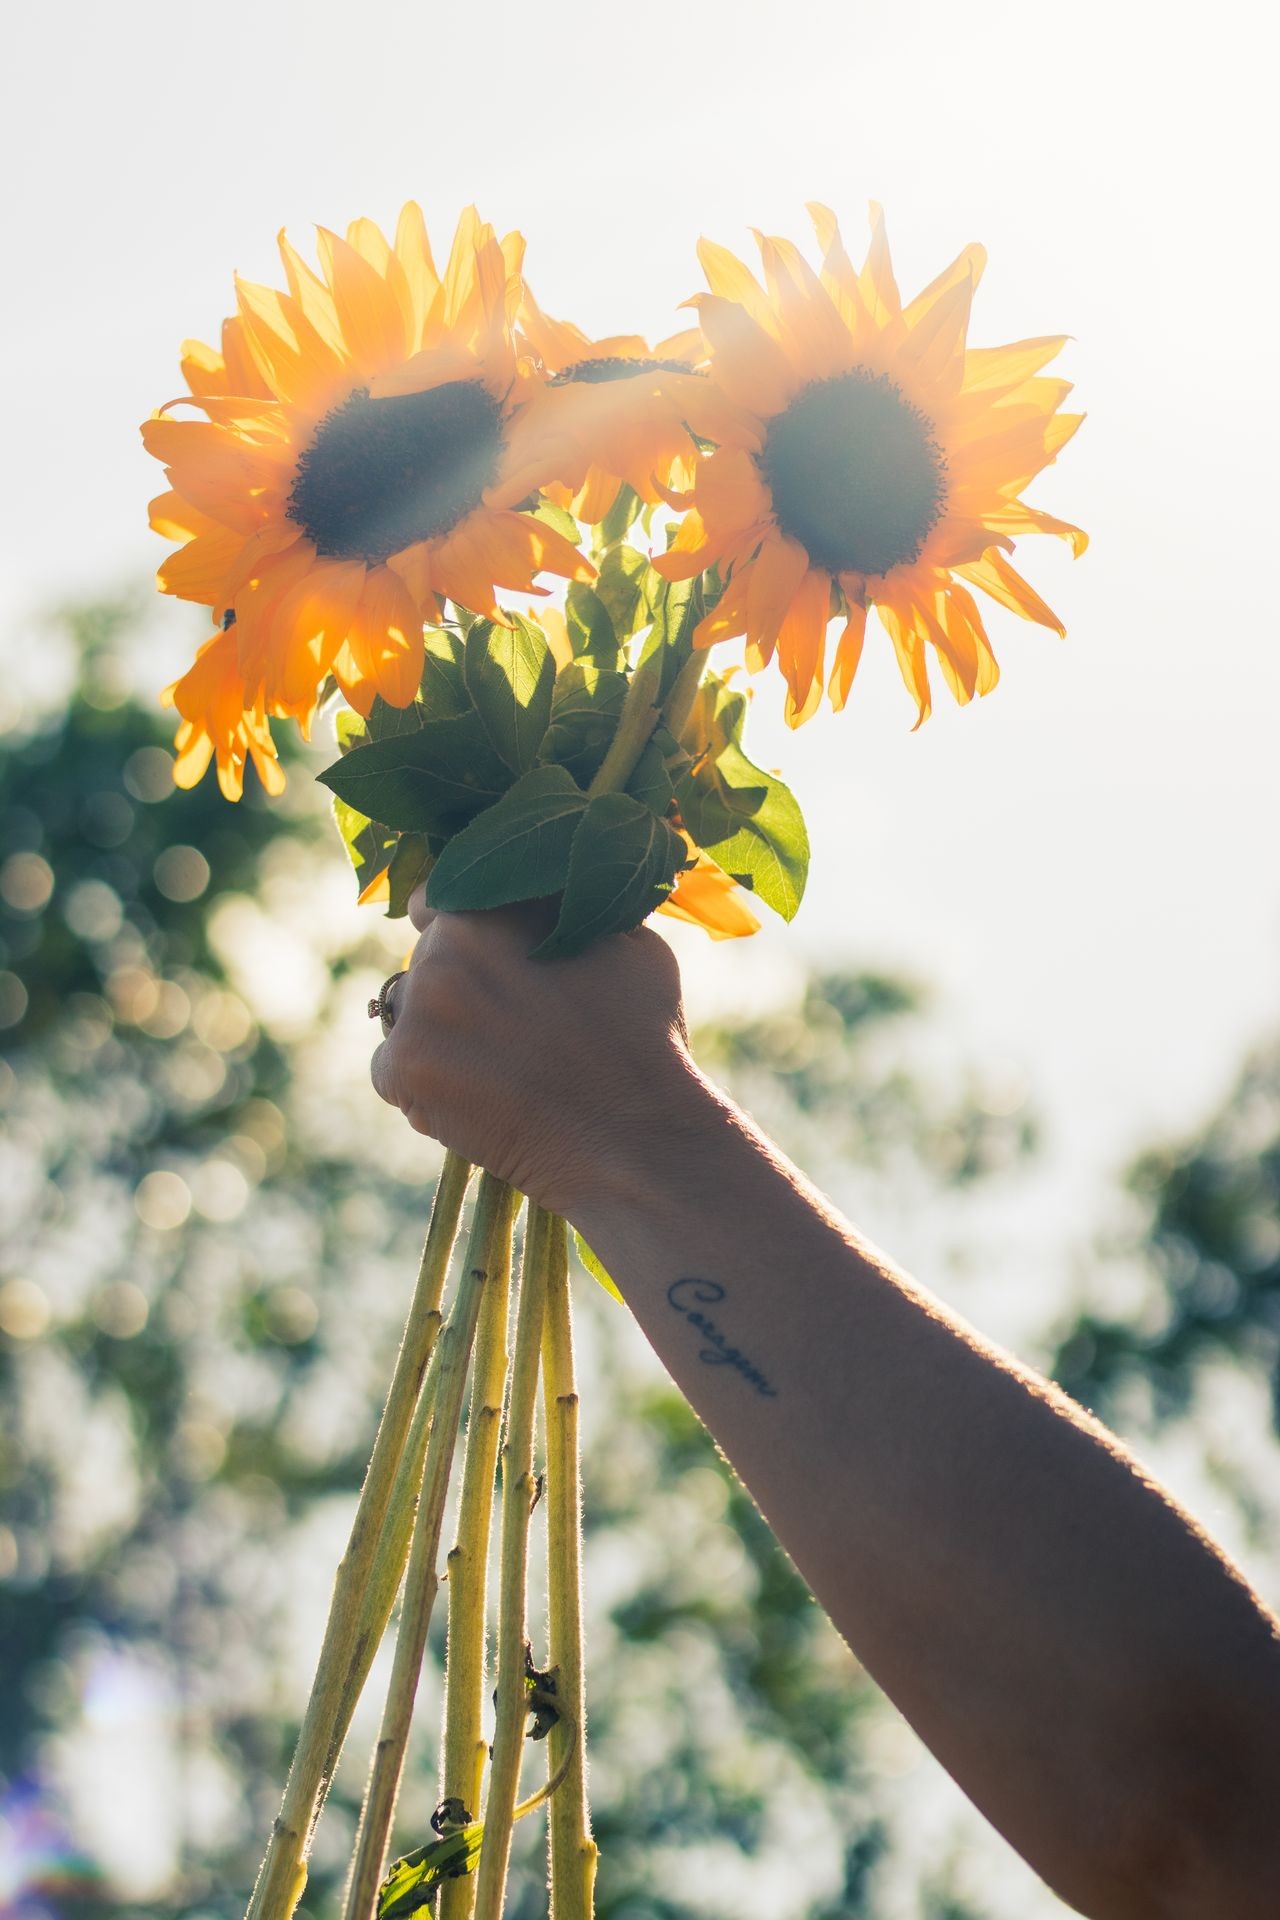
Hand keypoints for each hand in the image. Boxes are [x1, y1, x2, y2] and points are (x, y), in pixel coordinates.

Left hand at [370, 887, 695, 1216]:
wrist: (633, 1137)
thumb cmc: (644, 1040)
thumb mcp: (627, 941)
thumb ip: (565, 909)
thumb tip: (541, 898)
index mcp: (494, 904)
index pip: (434, 900)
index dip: (454, 930)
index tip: (475, 962)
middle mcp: (446, 946)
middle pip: (422, 963)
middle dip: (454, 991)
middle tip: (504, 1032)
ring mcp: (420, 1008)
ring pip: (404, 1017)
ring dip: (436, 1039)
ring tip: (497, 1072)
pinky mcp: (405, 1069)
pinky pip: (391, 1071)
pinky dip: (422, 1090)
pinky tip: (476, 1105)